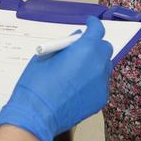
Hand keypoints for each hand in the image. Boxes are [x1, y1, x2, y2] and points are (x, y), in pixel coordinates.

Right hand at [0, 16, 113, 140]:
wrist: (36, 116)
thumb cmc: (36, 85)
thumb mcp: (45, 57)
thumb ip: (64, 46)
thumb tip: (75, 39)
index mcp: (85, 50)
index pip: (97, 31)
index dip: (93, 25)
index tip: (89, 24)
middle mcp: (98, 65)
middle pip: (104, 49)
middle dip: (94, 46)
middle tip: (80, 49)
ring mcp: (101, 83)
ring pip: (104, 67)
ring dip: (94, 64)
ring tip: (76, 70)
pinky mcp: (100, 99)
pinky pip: (100, 84)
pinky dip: (92, 82)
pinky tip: (77, 88)